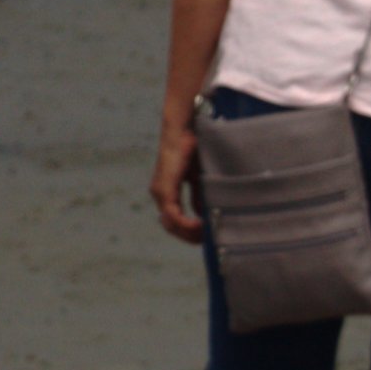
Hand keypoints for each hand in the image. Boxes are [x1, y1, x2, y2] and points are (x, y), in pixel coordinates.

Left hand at [150, 113, 206, 241]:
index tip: (208, 237)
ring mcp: (160, 192)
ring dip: (189, 233)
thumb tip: (207, 214)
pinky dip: (185, 223)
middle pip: (173, 226)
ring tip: (207, 237)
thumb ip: (202, 194)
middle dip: (191, 236)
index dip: (191, 231)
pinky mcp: (163, 188)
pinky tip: (200, 227)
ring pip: (171, 224)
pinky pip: (172, 214)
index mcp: (169, 191)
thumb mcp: (202, 177)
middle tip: (210, 242)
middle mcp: (161, 194)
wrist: (185, 127)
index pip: (177, 220)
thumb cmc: (196, 147)